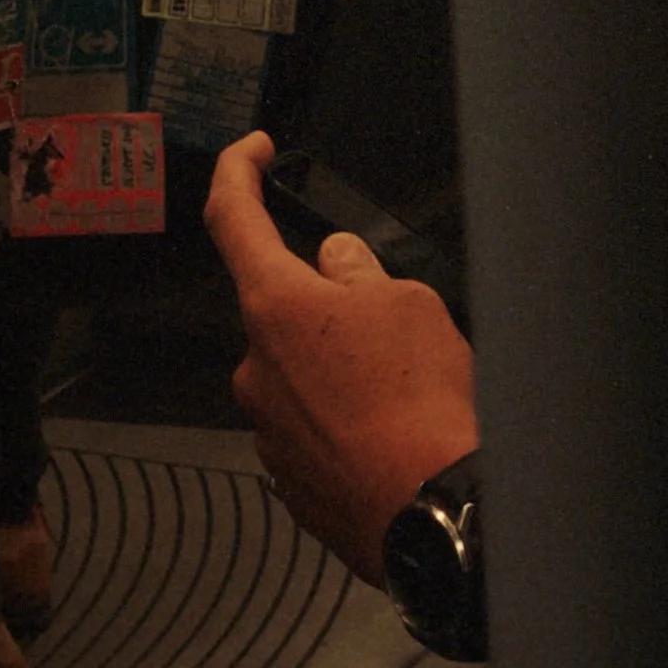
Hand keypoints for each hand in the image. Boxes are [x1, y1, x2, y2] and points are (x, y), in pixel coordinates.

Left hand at [205, 134, 480, 583]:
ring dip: (342, 372)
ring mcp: (267, 427)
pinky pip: (314, 428)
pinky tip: (393, 437)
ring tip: (407, 397)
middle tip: (397, 332)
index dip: (237, 170)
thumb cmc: (423, 405)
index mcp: (275, 306)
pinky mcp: (289, 480)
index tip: (253, 150)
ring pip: (302, 373)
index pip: (232, 216)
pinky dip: (347, 423)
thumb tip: (335, 263)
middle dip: (330, 308)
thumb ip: (359, 272)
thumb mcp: (409, 303)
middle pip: (284, 308)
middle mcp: (255, 365)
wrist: (435, 517)